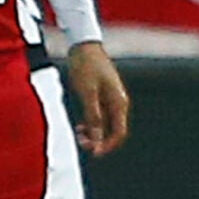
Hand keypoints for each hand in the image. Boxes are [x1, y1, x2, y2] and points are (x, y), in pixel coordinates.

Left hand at [66, 41, 129, 156]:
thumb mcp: (87, 92)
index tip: (94, 152)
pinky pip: (100, 115)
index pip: (119, 132)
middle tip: (83, 144)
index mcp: (118, 102)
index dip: (108, 144)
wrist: (83, 45)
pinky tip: (81, 127)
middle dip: (99, 140)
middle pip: (113, 130)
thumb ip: (92, 114)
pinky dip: (91, 123)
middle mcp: (118, 102)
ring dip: (94, 132)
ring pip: (105, 123)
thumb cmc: (85, 66)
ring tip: (79, 135)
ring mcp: (110, 99)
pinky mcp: (101, 95)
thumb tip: (95, 137)